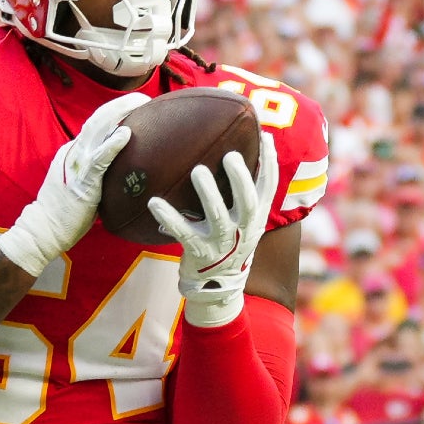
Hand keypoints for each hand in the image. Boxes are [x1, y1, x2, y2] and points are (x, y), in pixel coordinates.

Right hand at [0, 92, 148, 275]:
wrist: (44, 229)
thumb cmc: (65, 212)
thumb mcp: (81, 183)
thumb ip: (96, 172)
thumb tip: (121, 172)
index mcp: (74, 151)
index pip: (97, 125)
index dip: (116, 112)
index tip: (136, 107)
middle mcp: (74, 151)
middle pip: (98, 119)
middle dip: (121, 104)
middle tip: (143, 97)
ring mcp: (77, 164)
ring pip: (98, 129)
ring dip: (120, 113)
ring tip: (140, 103)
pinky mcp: (82, 181)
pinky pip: (100, 159)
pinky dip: (113, 144)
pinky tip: (126, 133)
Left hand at [149, 133, 277, 326]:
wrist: (217, 286)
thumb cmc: (230, 241)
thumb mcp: (246, 221)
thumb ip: (246, 193)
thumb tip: (240, 149)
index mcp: (255, 217)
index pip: (268, 187)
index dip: (270, 163)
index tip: (266, 137)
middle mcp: (242, 229)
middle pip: (246, 202)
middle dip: (239, 178)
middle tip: (230, 155)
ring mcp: (220, 242)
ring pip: (216, 216)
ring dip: (207, 193)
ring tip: (197, 171)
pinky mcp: (197, 251)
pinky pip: (181, 232)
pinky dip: (167, 217)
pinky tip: (154, 202)